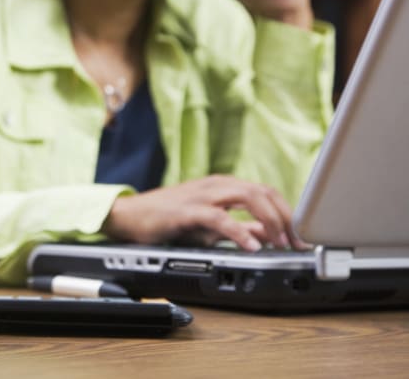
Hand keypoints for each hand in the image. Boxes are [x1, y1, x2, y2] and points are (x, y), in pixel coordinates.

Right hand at [102, 175, 305, 250]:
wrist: (128, 216)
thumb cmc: (166, 219)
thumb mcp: (209, 226)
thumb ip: (238, 228)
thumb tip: (268, 235)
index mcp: (223, 186)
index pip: (267, 192)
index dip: (289, 214)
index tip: (302, 238)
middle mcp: (216, 186)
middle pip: (264, 192)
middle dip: (287, 218)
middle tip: (297, 244)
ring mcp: (202, 195)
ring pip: (248, 196)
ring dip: (270, 220)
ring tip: (281, 243)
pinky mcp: (187, 210)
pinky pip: (219, 217)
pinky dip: (239, 231)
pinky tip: (251, 246)